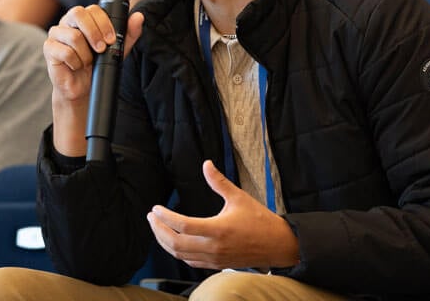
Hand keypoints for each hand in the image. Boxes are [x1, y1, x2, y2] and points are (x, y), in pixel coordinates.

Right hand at [44, 6, 143, 105]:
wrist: (82, 87)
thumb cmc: (97, 65)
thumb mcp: (117, 49)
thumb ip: (128, 33)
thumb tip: (139, 17)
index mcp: (84, 18)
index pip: (92, 9)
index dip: (103, 22)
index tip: (111, 39)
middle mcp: (68, 22)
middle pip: (78, 13)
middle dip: (94, 32)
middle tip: (102, 49)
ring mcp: (56, 33)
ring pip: (73, 36)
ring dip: (86, 54)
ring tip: (88, 62)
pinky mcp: (49, 48)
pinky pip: (64, 52)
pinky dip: (76, 62)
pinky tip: (77, 66)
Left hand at [146, 160, 299, 269]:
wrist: (277, 244)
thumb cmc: (260, 220)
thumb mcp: (239, 197)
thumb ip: (219, 182)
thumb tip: (206, 164)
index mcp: (218, 230)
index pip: (182, 226)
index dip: (165, 217)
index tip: (155, 208)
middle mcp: (213, 247)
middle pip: (175, 244)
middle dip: (158, 230)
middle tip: (151, 217)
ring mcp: (214, 259)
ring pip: (180, 255)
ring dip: (165, 242)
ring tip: (157, 227)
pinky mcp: (216, 265)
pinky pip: (190, 262)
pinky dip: (178, 253)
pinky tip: (173, 242)